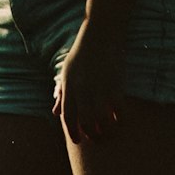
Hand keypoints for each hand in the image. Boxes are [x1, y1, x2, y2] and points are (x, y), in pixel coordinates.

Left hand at [52, 18, 125, 142]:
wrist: (101, 33)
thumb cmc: (82, 52)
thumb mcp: (67, 70)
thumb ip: (62, 93)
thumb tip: (55, 114)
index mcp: (69, 84)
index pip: (68, 116)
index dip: (72, 132)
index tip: (78, 141)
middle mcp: (82, 88)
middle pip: (85, 121)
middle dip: (91, 135)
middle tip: (97, 139)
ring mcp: (99, 87)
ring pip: (102, 120)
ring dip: (106, 131)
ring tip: (109, 133)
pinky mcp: (115, 84)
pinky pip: (118, 111)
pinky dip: (119, 120)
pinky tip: (119, 120)